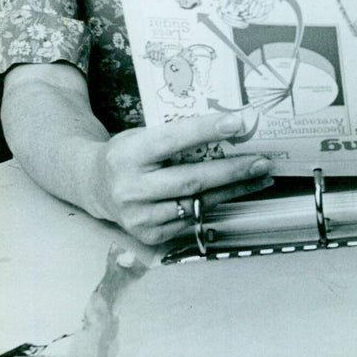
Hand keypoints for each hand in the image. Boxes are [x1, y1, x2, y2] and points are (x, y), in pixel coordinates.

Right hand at [93, 112, 271, 244]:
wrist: (94, 186)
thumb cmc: (128, 154)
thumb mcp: (141, 136)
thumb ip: (175, 135)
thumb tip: (227, 127)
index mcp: (128, 154)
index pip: (173, 139)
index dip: (207, 130)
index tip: (238, 122)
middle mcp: (131, 188)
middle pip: (192, 179)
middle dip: (233, 170)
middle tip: (263, 160)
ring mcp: (140, 216)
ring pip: (197, 202)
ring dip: (234, 190)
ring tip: (260, 177)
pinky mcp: (149, 234)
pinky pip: (191, 218)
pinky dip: (216, 204)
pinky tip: (235, 193)